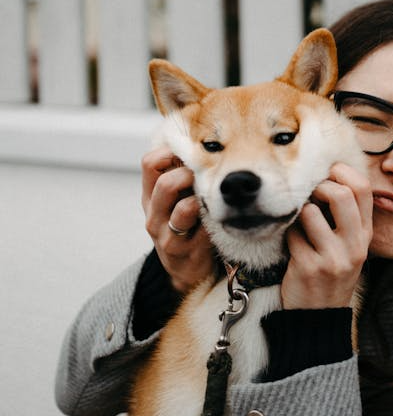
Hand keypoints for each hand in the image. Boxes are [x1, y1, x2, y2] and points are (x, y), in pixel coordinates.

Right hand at [142, 147, 214, 293]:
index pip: (149, 163)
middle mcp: (154, 214)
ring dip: (202, 199)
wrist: (186, 270)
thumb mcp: (175, 201)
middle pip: (165, 184)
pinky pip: (202, 231)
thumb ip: (180, 177)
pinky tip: (220, 217)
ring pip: (183, 209)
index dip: (170, 151)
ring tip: (213, 197)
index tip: (190, 153)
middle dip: (190, 175)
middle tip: (206, 176)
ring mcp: (167, 235)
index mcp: (150, 196)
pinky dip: (213, 221)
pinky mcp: (184, 251)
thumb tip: (203, 145)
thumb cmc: (185, 227)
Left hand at [281, 163, 371, 308]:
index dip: (342, 172)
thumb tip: (326, 178)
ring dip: (298, 211)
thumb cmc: (331, 274)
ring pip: (310, 212)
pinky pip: (291, 233)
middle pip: (340, 194)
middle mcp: (354, 245)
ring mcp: (332, 257)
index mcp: (365, 234)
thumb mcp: (349, 247)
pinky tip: (291, 243)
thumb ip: (345, 217)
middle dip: (318, 186)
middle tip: (309, 194)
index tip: (326, 174)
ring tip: (299, 222)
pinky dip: (287, 233)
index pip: (363, 188)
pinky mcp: (308, 267)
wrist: (319, 316)